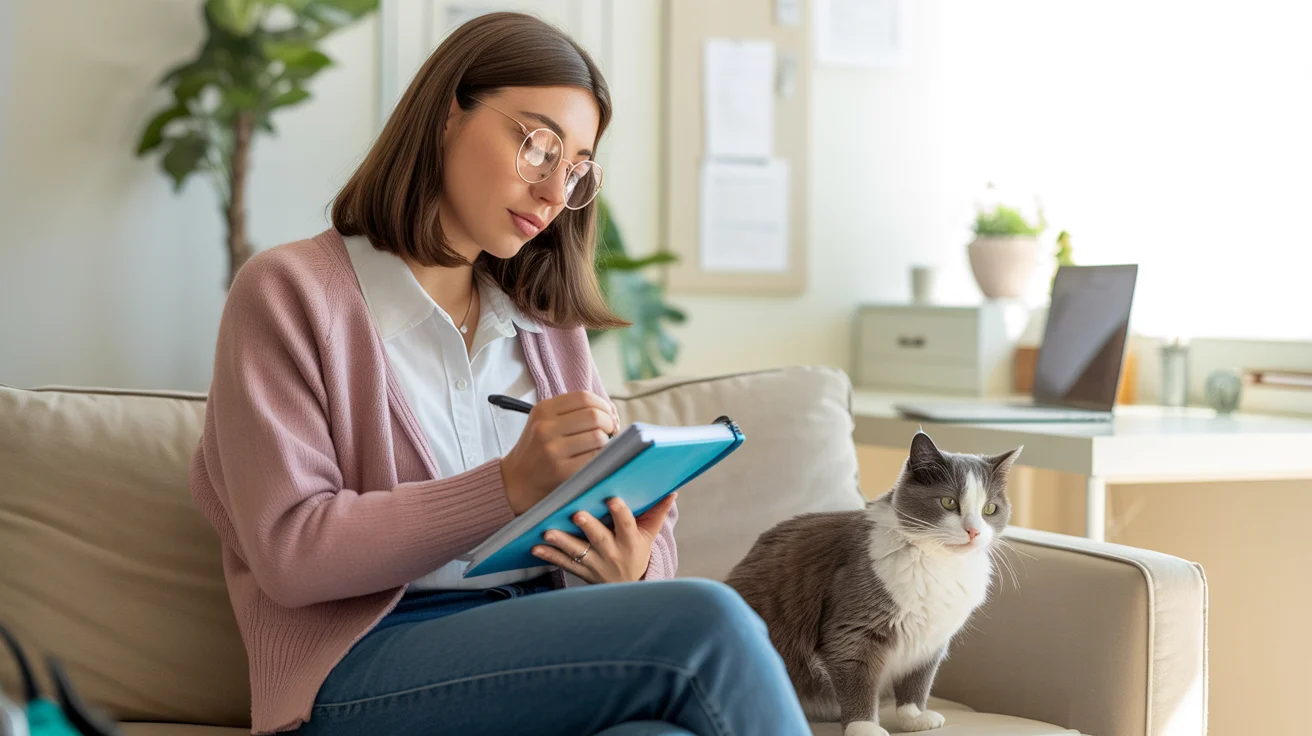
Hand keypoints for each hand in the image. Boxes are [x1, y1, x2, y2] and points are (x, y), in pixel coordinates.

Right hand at [500, 390, 618, 515]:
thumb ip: (572, 412)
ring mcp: (553, 450)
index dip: (603, 405)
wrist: (517, 481)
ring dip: (607, 441)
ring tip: (601, 446)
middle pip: (594, 415)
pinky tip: (596, 459)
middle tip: (609, 432)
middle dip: (609, 423)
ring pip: (598, 436)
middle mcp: (545, 427)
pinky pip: (595, 457)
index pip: (584, 397)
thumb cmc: (538, 450)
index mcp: (543, 410)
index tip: (608, 415)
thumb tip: (611, 411)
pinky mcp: (562, 471)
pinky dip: (602, 456)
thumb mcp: (545, 422)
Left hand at [531, 494, 676, 582]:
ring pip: (577, 552)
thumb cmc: (637, 554)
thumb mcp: (649, 536)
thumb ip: (656, 513)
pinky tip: (535, 548)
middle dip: (588, 526)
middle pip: (599, 538)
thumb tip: (672, 491)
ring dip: (562, 542)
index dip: (620, 513)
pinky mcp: (581, 571)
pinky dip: (549, 556)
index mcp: (630, 542)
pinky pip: (563, 563)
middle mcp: (612, 553)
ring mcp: (595, 564)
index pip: (627, 525)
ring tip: (548, 532)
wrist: (627, 588)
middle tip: (577, 514)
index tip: (612, 499)